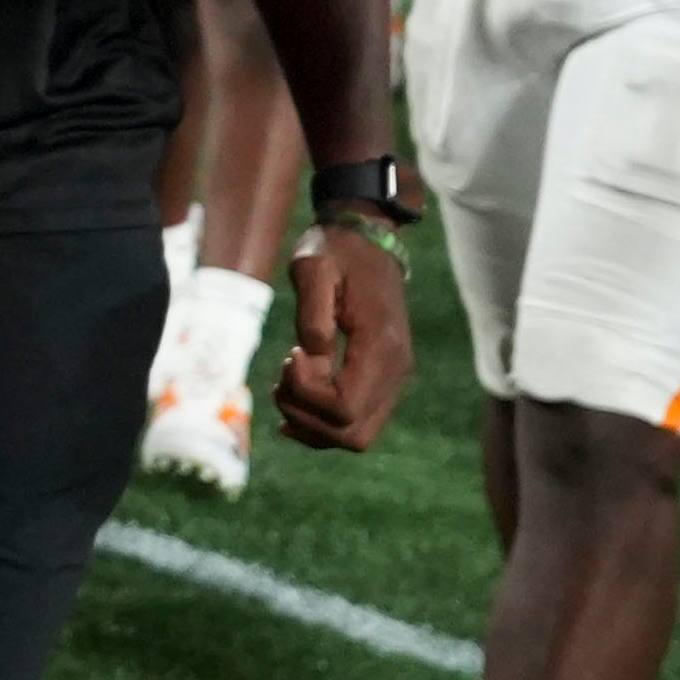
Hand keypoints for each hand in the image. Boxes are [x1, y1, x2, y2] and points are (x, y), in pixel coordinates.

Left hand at [275, 230, 415, 452]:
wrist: (367, 243)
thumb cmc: (335, 252)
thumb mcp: (312, 268)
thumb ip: (312, 314)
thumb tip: (313, 360)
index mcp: (380, 345)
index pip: (345, 407)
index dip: (307, 395)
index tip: (292, 355)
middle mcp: (395, 370)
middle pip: (353, 434)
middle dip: (306, 416)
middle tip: (284, 375)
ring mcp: (393, 379)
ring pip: (356, 437)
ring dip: (311, 423)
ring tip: (287, 382)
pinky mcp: (383, 380)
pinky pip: (357, 423)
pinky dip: (323, 424)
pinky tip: (294, 403)